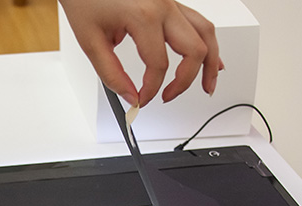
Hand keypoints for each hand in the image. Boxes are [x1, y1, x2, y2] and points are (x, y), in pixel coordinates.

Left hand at [59, 0, 220, 106]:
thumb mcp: (91, 41)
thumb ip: (112, 75)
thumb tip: (131, 97)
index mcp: (144, 16)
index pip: (159, 66)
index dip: (151, 90)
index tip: (142, 99)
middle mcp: (164, 6)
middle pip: (195, 51)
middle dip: (185, 81)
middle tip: (169, 96)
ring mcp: (170, 2)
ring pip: (205, 34)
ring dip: (211, 62)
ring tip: (207, 85)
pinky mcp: (170, 2)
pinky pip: (198, 23)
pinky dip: (206, 43)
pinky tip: (210, 59)